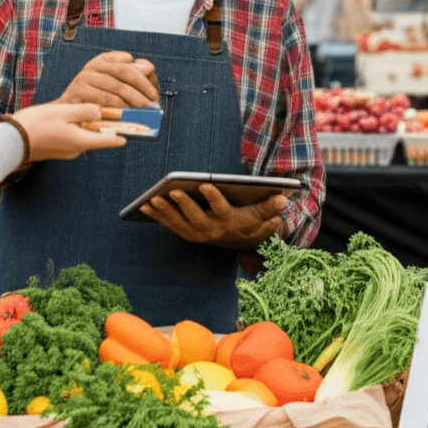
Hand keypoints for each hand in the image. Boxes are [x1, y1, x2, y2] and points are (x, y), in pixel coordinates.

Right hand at [11, 102, 126, 161]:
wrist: (10, 141)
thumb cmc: (35, 125)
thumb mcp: (64, 112)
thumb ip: (85, 110)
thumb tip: (100, 110)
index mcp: (82, 141)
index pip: (112, 140)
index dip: (127, 132)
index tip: (139, 126)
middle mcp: (78, 149)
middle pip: (101, 137)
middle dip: (111, 126)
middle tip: (120, 112)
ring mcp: (69, 151)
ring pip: (89, 136)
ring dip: (95, 126)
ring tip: (99, 110)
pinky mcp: (60, 149)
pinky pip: (77, 137)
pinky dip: (81, 128)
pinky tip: (77, 117)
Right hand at [59, 51, 158, 108]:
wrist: (67, 116)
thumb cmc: (94, 102)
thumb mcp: (113, 85)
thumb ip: (133, 75)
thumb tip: (149, 67)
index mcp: (100, 62)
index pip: (125, 65)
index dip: (142, 77)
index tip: (153, 93)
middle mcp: (90, 68)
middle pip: (122, 72)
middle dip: (141, 86)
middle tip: (152, 101)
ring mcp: (82, 80)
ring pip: (114, 87)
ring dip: (132, 98)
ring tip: (143, 109)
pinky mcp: (77, 95)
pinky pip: (102, 101)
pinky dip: (117, 107)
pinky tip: (127, 114)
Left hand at [139, 185, 286, 248]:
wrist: (241, 242)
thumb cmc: (251, 222)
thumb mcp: (263, 215)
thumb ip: (271, 207)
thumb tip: (284, 198)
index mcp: (229, 222)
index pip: (221, 209)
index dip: (213, 198)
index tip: (206, 185)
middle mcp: (211, 231)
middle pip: (195, 218)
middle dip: (182, 205)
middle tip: (170, 191)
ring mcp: (197, 234)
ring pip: (178, 223)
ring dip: (164, 212)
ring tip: (151, 199)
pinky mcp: (187, 233)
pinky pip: (169, 225)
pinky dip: (157, 216)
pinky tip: (144, 205)